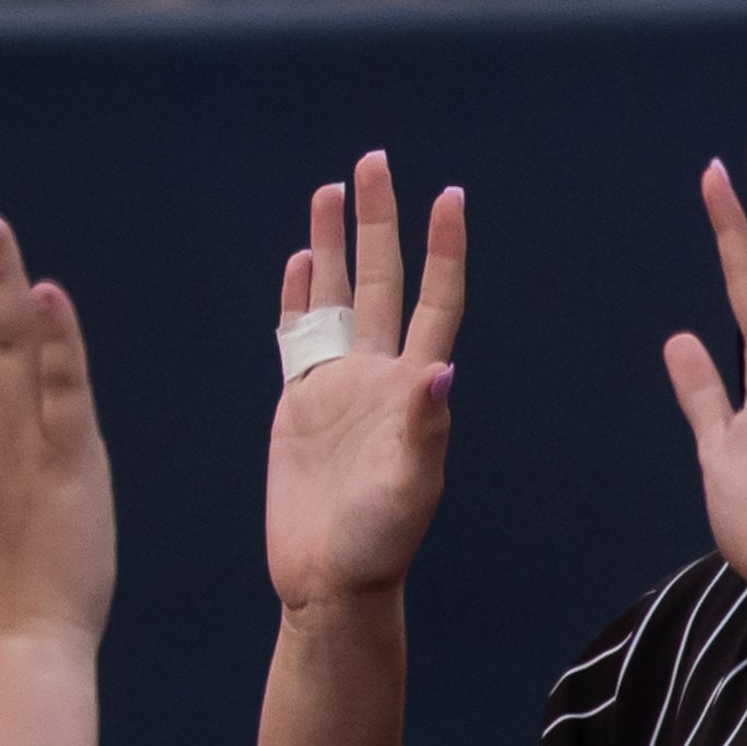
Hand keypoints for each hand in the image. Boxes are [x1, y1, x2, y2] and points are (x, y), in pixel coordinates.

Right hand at [264, 152, 465, 618]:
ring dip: (334, 246)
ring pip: (337, 298)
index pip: (435, 302)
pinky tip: (298, 263)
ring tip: (329, 191)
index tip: (449, 197)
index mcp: (411, 390)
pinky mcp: (299, 406)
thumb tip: (438, 372)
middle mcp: (377, 377)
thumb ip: (423, 432)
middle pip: (382, 281)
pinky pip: (297, 337)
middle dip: (378, 222)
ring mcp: (337, 388)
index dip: (442, 250)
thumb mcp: (410, 491)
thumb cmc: (377, 545)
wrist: (329, 582)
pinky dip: (298, 297)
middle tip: (373, 162)